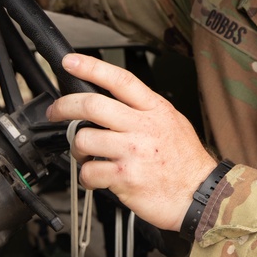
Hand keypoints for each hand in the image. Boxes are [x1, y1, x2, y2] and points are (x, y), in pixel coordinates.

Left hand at [46, 53, 217, 231]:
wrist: (200, 194)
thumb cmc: (186, 162)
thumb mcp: (173, 122)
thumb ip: (145, 110)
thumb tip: (115, 101)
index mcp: (155, 110)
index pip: (120, 80)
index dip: (91, 67)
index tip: (71, 62)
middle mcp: (143, 127)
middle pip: (92, 105)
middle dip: (64, 106)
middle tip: (56, 111)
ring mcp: (133, 151)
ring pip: (84, 139)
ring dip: (78, 149)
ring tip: (87, 155)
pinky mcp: (125, 177)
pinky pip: (89, 171)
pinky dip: (87, 176)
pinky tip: (97, 177)